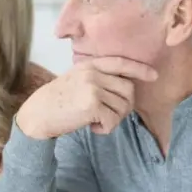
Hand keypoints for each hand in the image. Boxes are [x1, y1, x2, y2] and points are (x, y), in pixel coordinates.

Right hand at [16, 56, 157, 139]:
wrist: (38, 115)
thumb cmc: (57, 102)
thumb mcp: (75, 80)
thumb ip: (97, 78)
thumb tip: (124, 87)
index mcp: (89, 66)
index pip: (120, 63)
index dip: (139, 69)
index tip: (153, 75)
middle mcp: (93, 74)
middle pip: (128, 89)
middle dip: (125, 106)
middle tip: (110, 116)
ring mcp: (93, 88)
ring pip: (123, 107)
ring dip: (114, 119)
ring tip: (97, 122)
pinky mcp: (92, 105)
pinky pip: (113, 120)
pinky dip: (106, 128)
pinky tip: (93, 128)